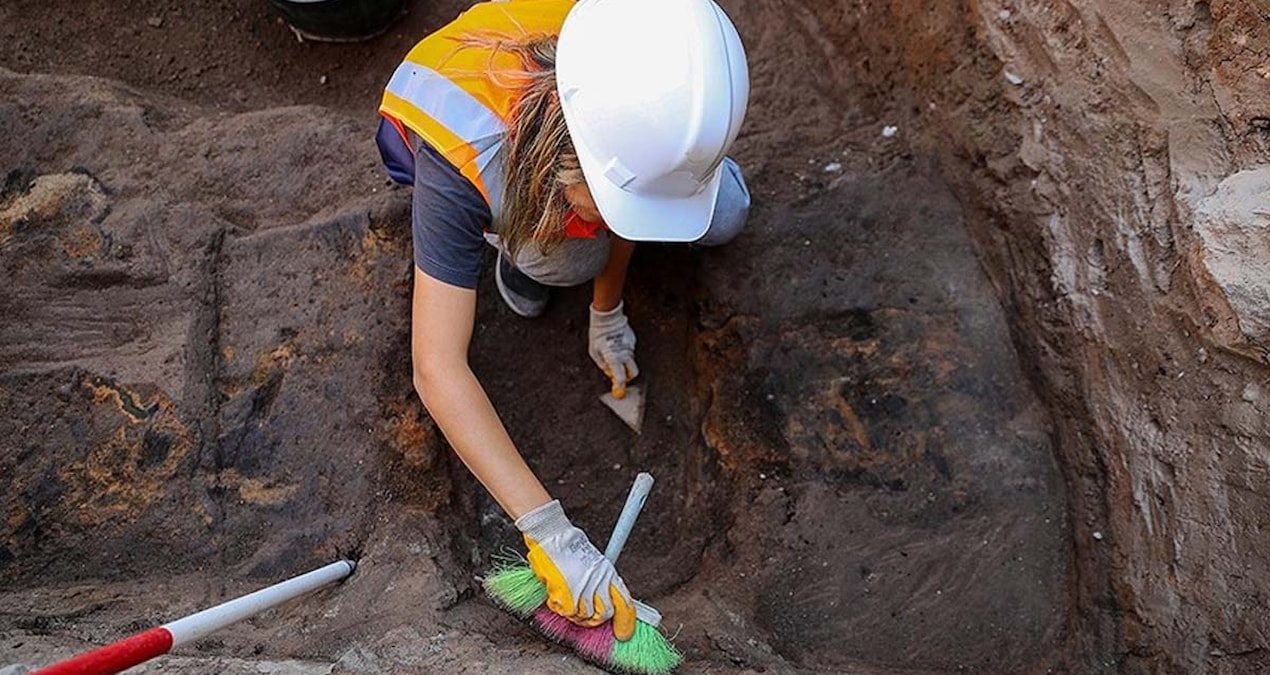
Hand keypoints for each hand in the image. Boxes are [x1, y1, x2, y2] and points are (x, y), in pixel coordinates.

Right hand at [516, 500, 636, 640]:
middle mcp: (599, 582)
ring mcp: (583, 589)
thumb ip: (601, 581)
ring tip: (567, 597)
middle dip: (595, 620)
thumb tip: (604, 600)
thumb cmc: (569, 546)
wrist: (552, 536)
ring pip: (584, 615)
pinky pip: (565, 611)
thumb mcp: (594, 562)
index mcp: (609, 574)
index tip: (624, 634)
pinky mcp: (566, 594)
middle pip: (604, 614)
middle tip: (586, 616)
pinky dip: (559, 606)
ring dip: (575, 612)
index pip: (625, 604)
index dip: (626, 623)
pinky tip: (556, 593)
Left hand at [589, 302, 638, 397]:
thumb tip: (608, 372)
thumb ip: (602, 364)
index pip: (621, 377)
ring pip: (631, 360)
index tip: (618, 390)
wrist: (607, 318)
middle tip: (621, 375)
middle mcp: (625, 354)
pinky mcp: (632, 340)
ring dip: (624, 362)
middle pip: (633, 372)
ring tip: (613, 351)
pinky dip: (624, 351)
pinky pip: (630, 350)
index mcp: (614, 358)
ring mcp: (630, 347)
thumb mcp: (594, 352)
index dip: (620, 385)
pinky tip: (616, 343)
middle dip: (628, 376)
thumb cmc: (598, 335)